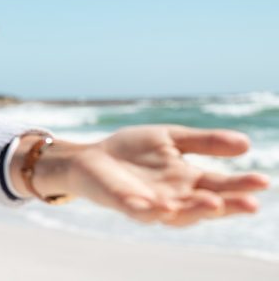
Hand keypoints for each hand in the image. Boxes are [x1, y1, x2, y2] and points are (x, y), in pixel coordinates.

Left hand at [63, 125, 269, 225]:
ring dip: (195, 211)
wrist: (92, 156)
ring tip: (213, 203)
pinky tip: (164, 207)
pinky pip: (140, 212)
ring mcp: (151, 203)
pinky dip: (152, 211)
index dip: (240, 186)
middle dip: (228, 206)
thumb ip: (204, 142)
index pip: (220, 186)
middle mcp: (175, 197)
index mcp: (188, 181)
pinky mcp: (126, 204)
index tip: (263, 180)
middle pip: (205, 205)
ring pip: (178, 214)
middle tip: (251, 203)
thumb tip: (247, 143)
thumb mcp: (172, 139)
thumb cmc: (133, 150)